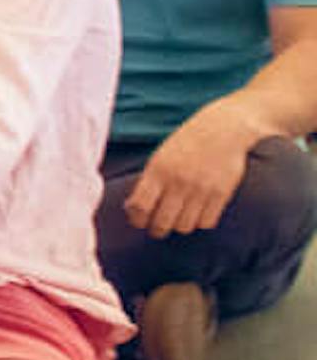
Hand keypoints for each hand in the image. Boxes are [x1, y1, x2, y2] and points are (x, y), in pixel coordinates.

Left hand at [126, 102, 266, 239]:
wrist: (224, 129)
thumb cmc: (188, 142)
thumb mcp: (161, 156)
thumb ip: (151, 180)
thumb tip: (135, 207)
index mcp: (158, 170)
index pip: (140, 206)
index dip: (136, 219)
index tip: (137, 222)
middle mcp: (178, 181)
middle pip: (162, 221)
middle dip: (157, 229)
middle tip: (157, 229)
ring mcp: (201, 189)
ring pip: (184, 225)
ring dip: (179, 226)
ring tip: (177, 220)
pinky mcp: (221, 195)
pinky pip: (206, 222)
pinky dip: (199, 222)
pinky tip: (197, 214)